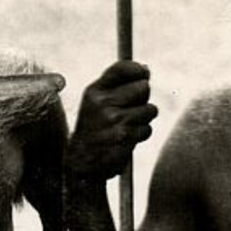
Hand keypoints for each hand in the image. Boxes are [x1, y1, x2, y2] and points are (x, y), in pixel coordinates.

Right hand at [68, 61, 156, 179]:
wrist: (81, 162)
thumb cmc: (93, 128)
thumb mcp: (94, 103)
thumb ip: (116, 85)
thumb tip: (146, 69)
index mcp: (94, 92)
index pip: (122, 69)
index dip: (138, 69)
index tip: (144, 73)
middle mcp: (103, 103)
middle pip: (143, 87)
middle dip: (142, 98)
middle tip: (130, 108)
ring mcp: (115, 120)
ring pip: (149, 110)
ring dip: (143, 119)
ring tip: (126, 125)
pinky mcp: (126, 137)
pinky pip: (147, 129)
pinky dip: (141, 134)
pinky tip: (126, 138)